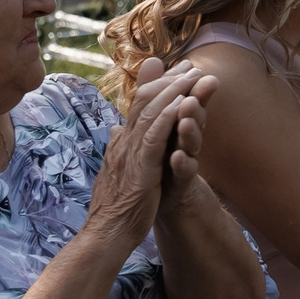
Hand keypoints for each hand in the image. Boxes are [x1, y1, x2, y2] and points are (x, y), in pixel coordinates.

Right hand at [85, 63, 210, 247]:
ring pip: (151, 114)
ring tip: (192, 74)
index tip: (179, 70)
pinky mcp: (142, 167)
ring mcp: (132, 153)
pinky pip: (155, 136)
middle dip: (169, 81)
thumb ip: (120, 146)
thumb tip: (117, 127)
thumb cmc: (116, 205)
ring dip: (173, 92)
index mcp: (123, 142)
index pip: (139, 106)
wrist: (107, 234)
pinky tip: (183, 103)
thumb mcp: (119, 169)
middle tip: (190, 64)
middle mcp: (125, 142)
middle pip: (145, 102)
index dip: (159, 87)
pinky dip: (168, 117)